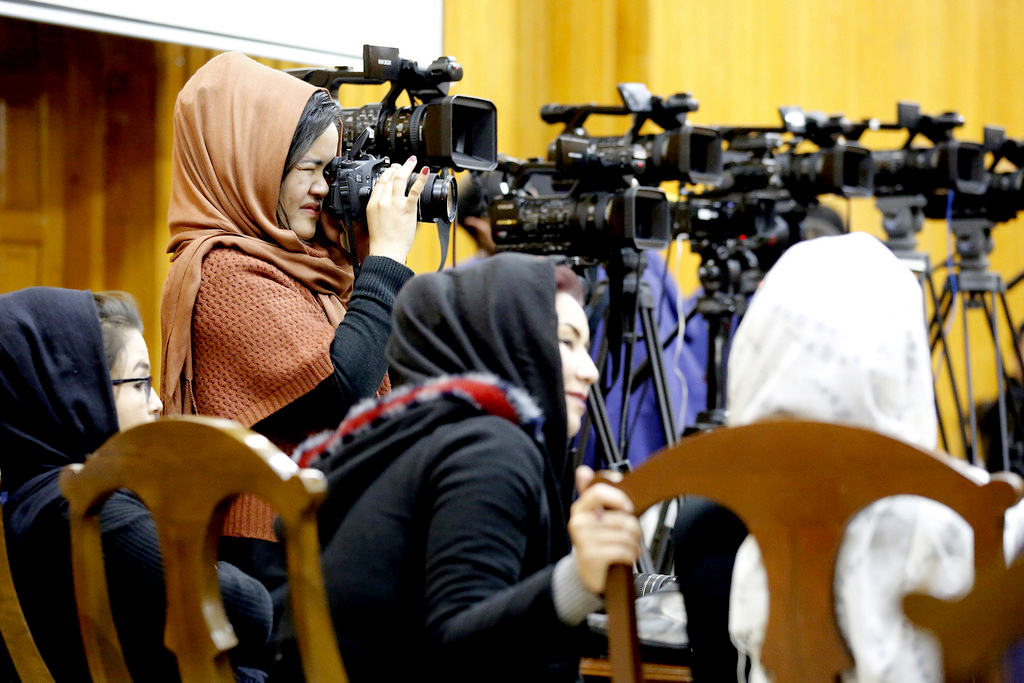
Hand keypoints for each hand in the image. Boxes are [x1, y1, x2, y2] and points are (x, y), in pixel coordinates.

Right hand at [365, 155, 428, 262]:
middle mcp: (382, 201)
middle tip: (403, 164)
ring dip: (407, 167)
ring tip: (413, 162)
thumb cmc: (382, 241)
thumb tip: (388, 206)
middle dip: (397, 168)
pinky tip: (425, 171)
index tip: (391, 169)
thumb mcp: (374, 221)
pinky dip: (421, 178)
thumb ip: (379, 210)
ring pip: (400, 179)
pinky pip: (415, 189)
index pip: (379, 182)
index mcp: (373, 203)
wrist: (386, 251)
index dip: (386, 173)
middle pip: (389, 178)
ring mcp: (395, 203)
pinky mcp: (407, 208)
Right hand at [568, 466, 642, 594]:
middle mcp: (578, 522)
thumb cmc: (597, 541)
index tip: (628, 508)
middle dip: (634, 529)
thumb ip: (594, 493)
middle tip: (633, 535)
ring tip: (630, 547)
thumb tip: (583, 471)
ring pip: (624, 535)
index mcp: (580, 508)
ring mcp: (583, 540)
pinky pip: (622, 550)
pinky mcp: (591, 557)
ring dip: (634, 544)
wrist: (588, 573)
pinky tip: (626, 557)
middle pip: (620, 518)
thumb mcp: (596, 516)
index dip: (619, 498)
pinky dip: (630, 555)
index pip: (599, 492)